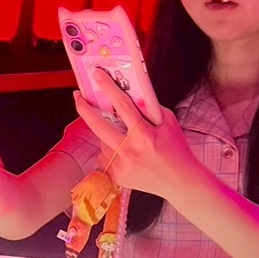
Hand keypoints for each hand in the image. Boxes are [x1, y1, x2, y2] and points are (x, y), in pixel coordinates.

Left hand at [73, 70, 200, 202]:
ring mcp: (121, 166)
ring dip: (108, 134)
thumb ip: (149, 107)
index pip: (122, 106)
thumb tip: (130, 92)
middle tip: (78, 97)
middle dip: (84, 108)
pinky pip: (104, 156)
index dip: (108, 87)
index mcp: (144, 135)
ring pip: (102, 141)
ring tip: (126, 139)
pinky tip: (127, 154)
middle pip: (98, 125)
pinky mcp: (116, 176)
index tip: (97, 75)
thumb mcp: (169, 123)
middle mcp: (129, 151)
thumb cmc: (176, 149)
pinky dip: (111, 151)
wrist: (180, 182)